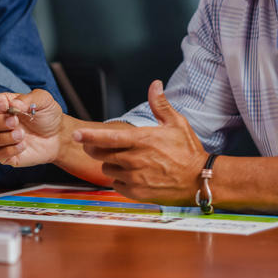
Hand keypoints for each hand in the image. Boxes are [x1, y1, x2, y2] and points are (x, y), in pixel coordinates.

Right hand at [0, 89, 62, 166]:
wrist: (58, 136)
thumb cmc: (48, 116)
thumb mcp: (43, 100)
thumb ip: (28, 98)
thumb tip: (13, 104)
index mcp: (0, 105)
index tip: (4, 106)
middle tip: (15, 121)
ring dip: (3, 137)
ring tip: (22, 134)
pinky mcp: (4, 155)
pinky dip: (10, 150)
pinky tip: (23, 145)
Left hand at [75, 80, 207, 204]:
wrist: (201, 179)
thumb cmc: (188, 151)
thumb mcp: (176, 123)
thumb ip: (160, 105)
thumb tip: (155, 84)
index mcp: (141, 140)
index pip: (107, 137)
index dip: (89, 136)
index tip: (75, 135)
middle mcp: (135, 160)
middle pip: (100, 154)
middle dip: (96, 149)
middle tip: (101, 146)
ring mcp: (135, 178)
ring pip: (107, 169)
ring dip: (110, 164)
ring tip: (126, 161)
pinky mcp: (137, 193)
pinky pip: (116, 184)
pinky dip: (119, 179)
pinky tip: (132, 175)